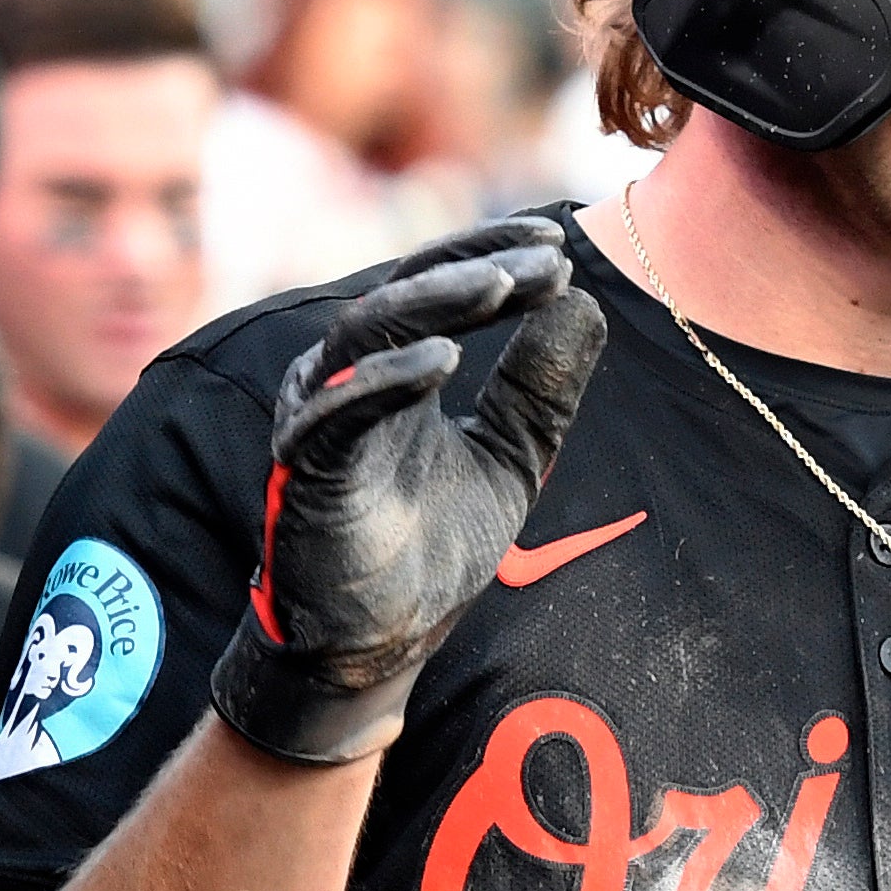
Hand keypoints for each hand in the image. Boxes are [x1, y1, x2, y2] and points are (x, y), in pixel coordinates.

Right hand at [204, 218, 606, 764]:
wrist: (381, 642)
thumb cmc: (434, 546)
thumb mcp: (511, 455)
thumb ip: (539, 388)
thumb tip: (586, 303)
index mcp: (393, 366)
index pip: (437, 283)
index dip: (492, 254)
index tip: (559, 249)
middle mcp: (348, 376)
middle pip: (404, 292)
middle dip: (475, 268)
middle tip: (543, 260)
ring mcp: (320, 417)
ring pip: (367, 332)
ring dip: (435, 303)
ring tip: (500, 284)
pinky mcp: (304, 469)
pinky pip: (338, 410)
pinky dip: (388, 379)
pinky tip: (445, 360)